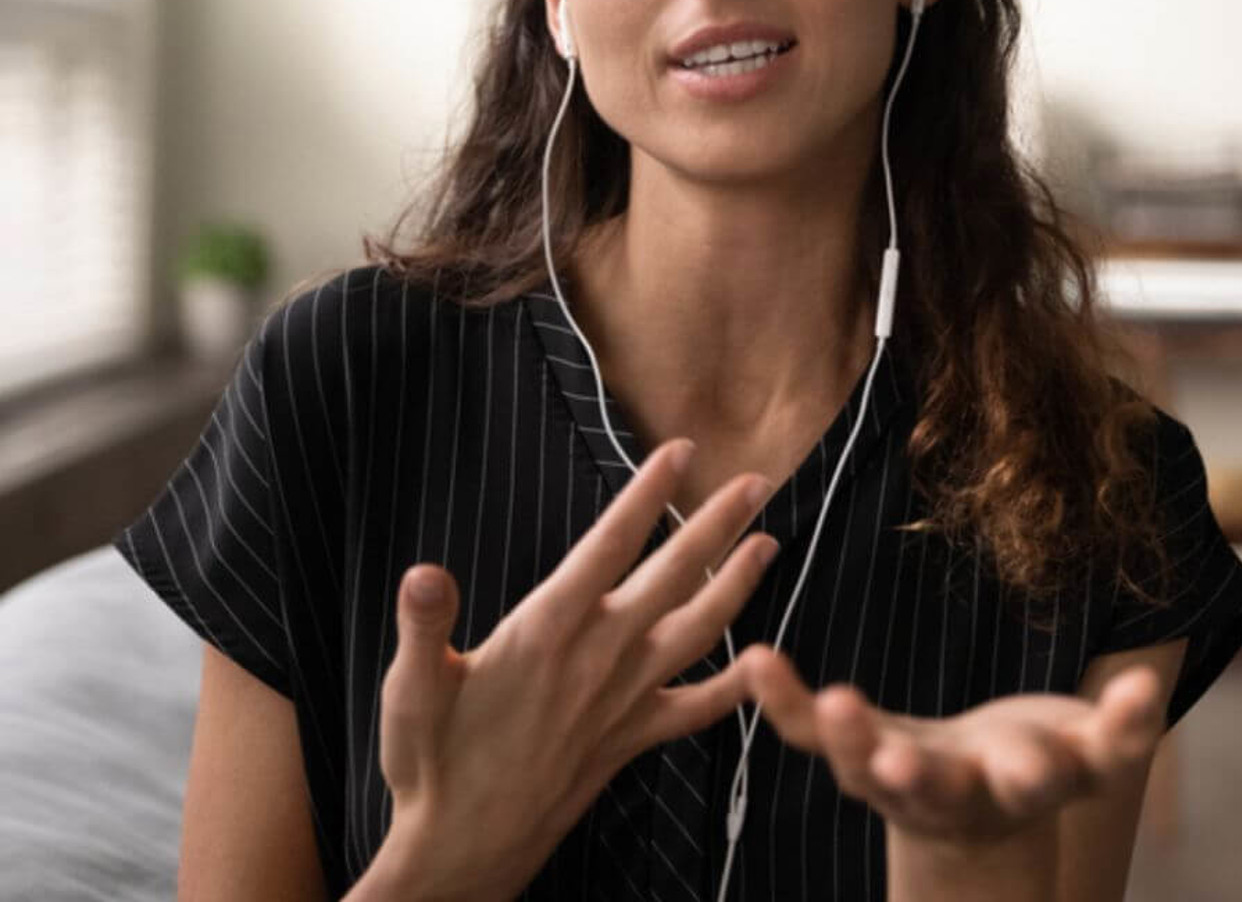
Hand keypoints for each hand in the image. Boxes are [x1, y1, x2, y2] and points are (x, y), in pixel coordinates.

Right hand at [362, 440, 778, 901]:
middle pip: (672, 577)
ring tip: (769, 544)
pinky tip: (760, 663)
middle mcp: (598, 659)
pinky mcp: (630, 740)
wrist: (462, 851)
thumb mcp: (411, 690)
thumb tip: (423, 573)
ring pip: (698, 633)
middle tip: (756, 482)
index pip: (610, 545)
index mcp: (548, 631)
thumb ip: (423, 626)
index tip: (680, 450)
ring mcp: (622, 701)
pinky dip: (732, 685)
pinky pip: (695, 710)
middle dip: (717, 525)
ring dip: (738, 586)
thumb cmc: (433, 762)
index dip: (648, 494)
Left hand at [739, 645, 1164, 850]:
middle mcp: (950, 793)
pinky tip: (755, 658)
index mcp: (1015, 789)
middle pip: (933, 790)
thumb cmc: (1037, 766)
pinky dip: (780, 703)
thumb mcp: (1088, 755)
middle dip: (919, 777)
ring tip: (830, 700)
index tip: (1039, 762)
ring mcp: (895, 776)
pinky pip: (808, 734)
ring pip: (862, 768)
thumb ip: (1120, 731)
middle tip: (897, 762)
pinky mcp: (854, 753)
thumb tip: (1150, 689)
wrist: (978, 815)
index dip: (1035, 770)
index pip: (1029, 783)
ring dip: (843, 739)